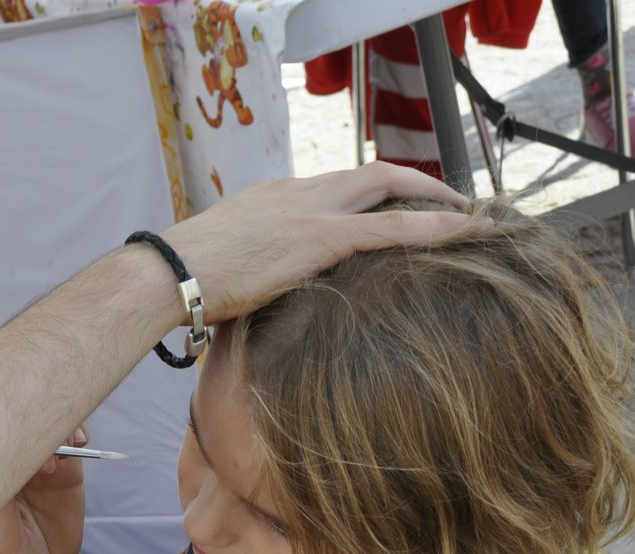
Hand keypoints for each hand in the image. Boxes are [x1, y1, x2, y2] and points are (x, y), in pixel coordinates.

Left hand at [0, 424, 87, 553]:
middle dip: (40, 414)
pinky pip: (71, 446)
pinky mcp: (62, 476)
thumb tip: (0, 454)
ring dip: (62, 425)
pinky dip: (77, 436)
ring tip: (71, 442)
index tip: (28, 427)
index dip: (11, 417)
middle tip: (54, 429)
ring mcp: (35, 468)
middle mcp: (6, 464)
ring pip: (49, 430)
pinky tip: (81, 442)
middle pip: (22, 422)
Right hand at [163, 161, 473, 322]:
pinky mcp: (318, 237)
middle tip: (450, 201)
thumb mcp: (223, 268)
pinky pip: (391, 226)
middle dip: (416, 183)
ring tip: (471, 217)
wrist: (164, 275)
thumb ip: (251, 272)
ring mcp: (308, 210)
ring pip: (389, 187)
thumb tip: (255, 300)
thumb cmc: (181, 283)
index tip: (393, 205)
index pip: (335, 185)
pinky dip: (434, 226)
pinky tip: (465, 232)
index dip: (371, 192)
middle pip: (370, 172)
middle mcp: (295, 193)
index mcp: (271, 199)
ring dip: (435, 198)